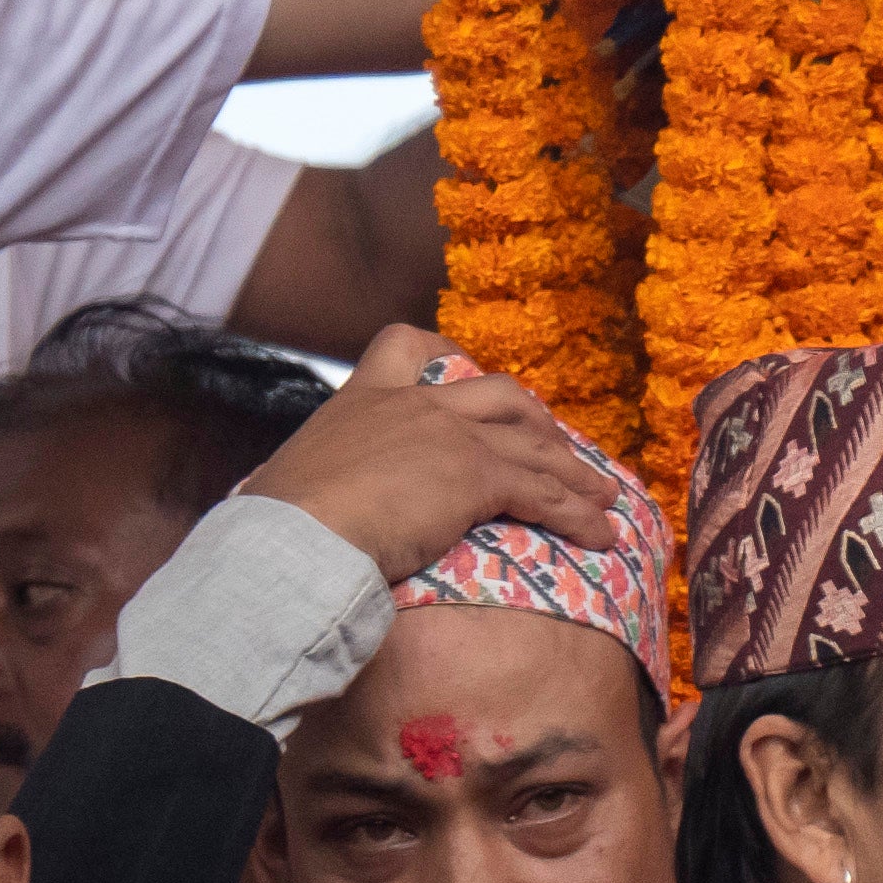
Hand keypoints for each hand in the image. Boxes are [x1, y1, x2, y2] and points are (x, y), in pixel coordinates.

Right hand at [242, 326, 641, 584]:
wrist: (292, 538)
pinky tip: (600, 536)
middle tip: (557, 448)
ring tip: (604, 497)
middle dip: (538, 421)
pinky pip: (545, 494)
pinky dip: (578, 515)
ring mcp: (452, 438)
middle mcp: (416, 406)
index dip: (443, 352)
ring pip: (535, 449)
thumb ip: (306, 476)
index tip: (463, 364)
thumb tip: (281, 497)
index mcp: (363, 400)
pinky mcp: (479, 476)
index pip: (405, 345)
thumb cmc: (278, 521)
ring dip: (576, 474)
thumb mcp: (287, 479)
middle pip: (500, 394)